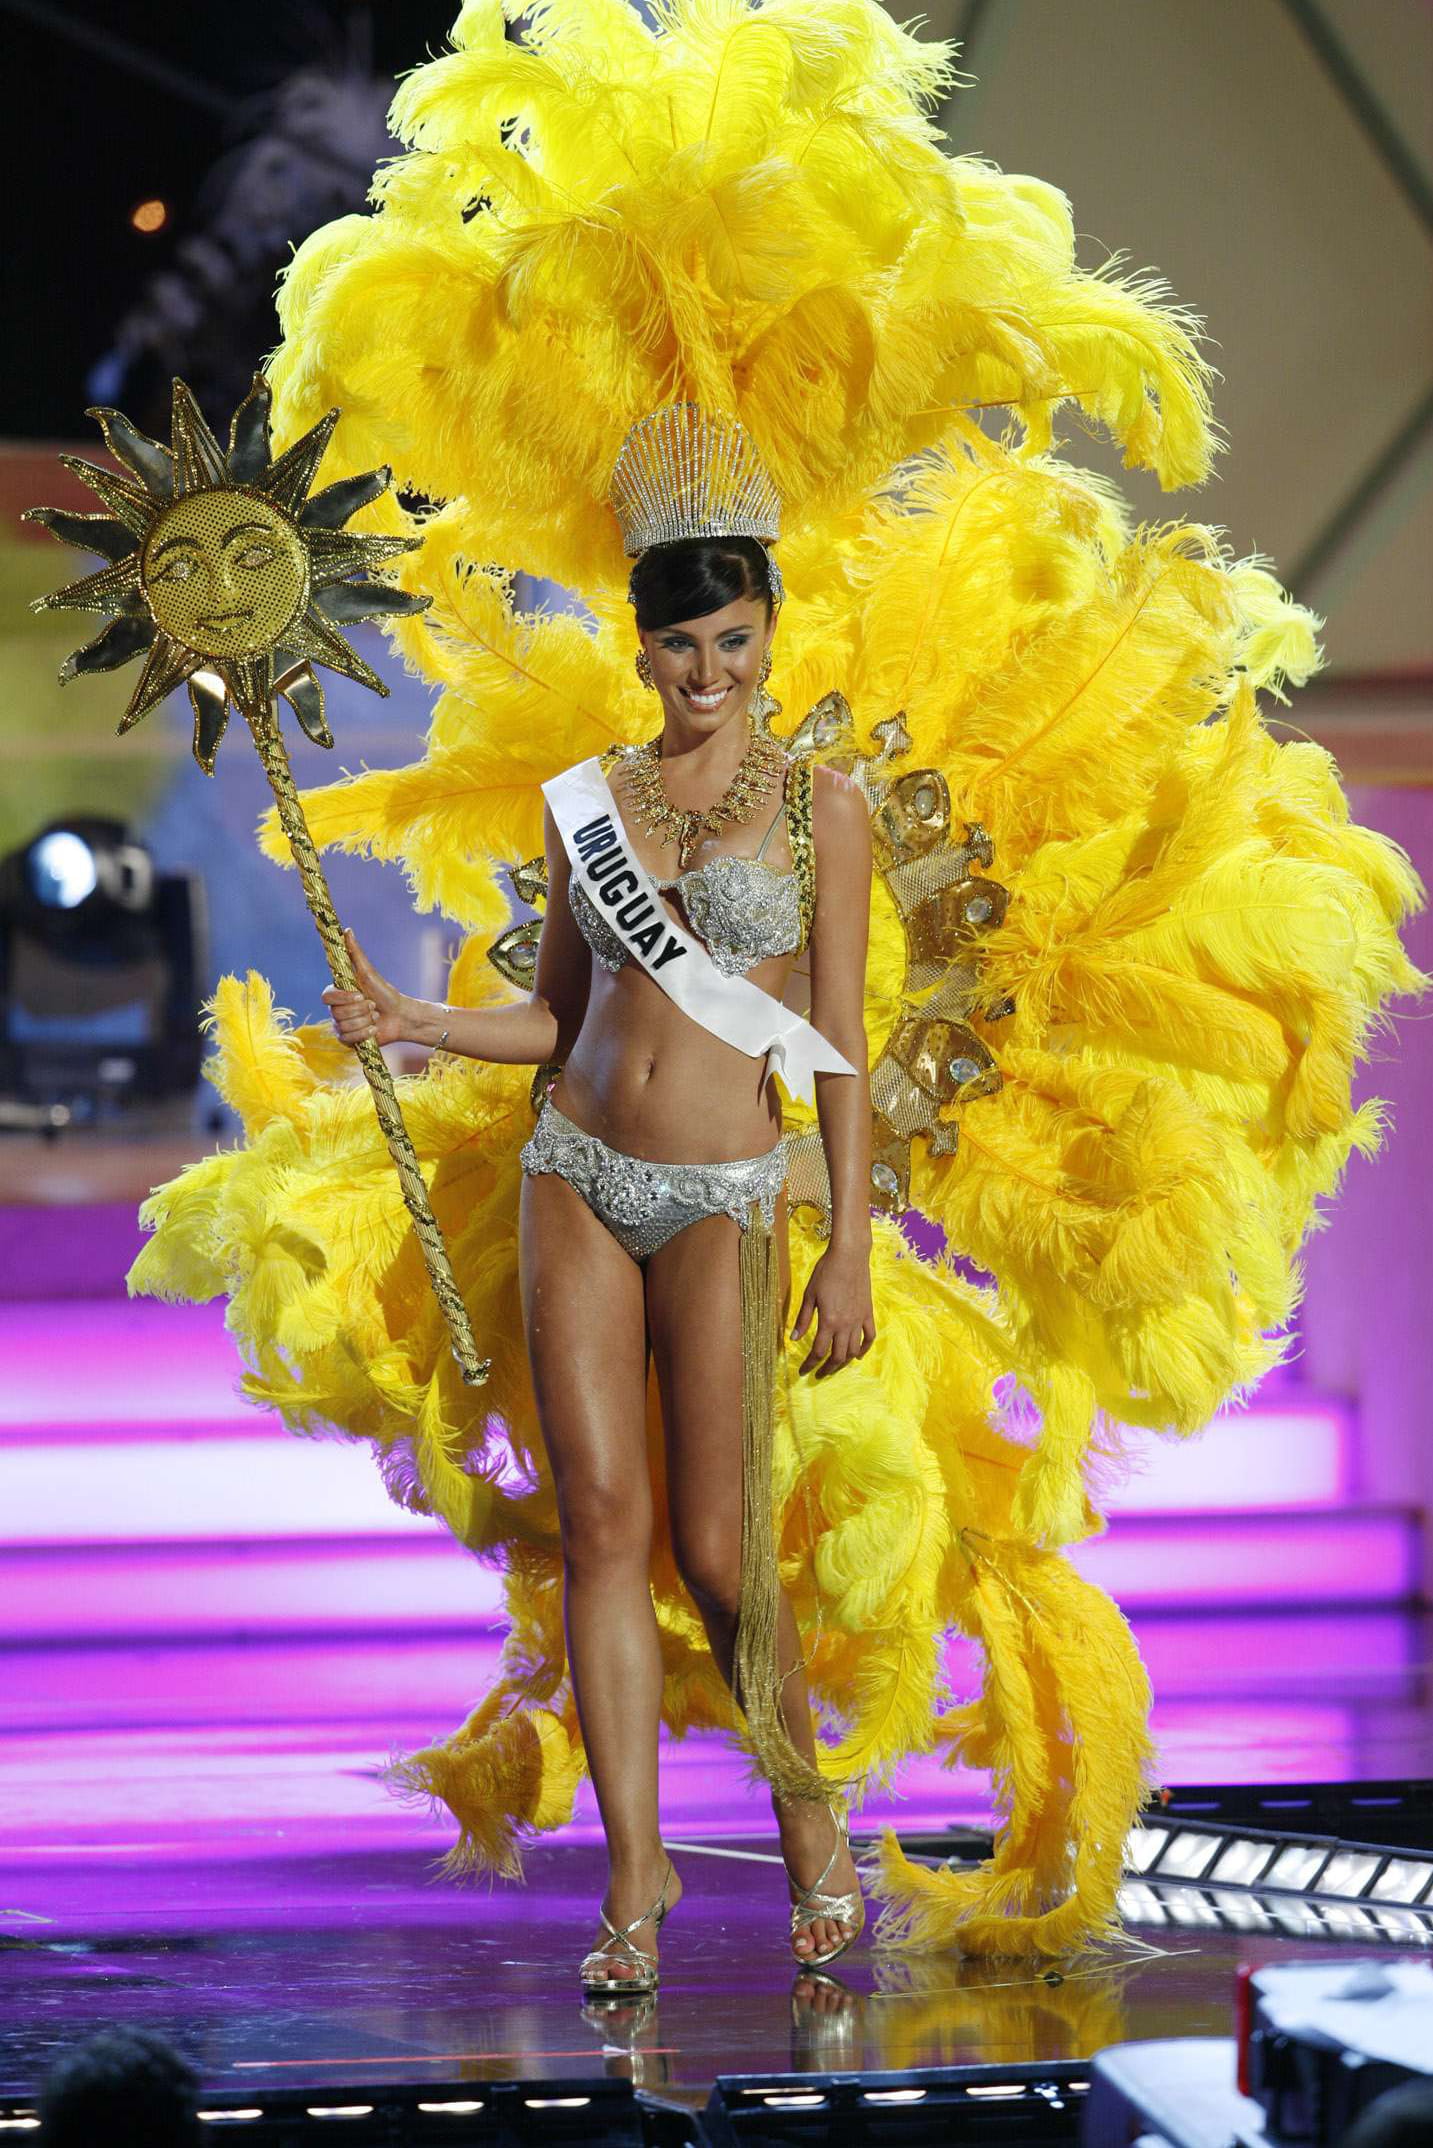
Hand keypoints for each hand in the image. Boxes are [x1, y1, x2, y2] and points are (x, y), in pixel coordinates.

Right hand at [322, 929, 409, 1049]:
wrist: (400, 1016)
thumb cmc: (385, 993)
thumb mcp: (369, 973)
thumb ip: (355, 953)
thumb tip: (347, 930)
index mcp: (338, 993)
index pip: (326, 997)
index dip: (344, 998)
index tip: (361, 995)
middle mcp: (336, 1010)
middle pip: (337, 1013)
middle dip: (361, 1010)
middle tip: (373, 1006)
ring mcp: (341, 1025)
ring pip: (344, 1026)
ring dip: (365, 1021)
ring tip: (375, 1017)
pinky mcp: (348, 1040)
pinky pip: (349, 1038)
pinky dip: (365, 1033)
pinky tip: (374, 1030)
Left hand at [790, 1244, 875, 1376]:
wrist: (849, 1256)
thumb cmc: (826, 1272)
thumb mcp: (809, 1295)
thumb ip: (803, 1319)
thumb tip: (793, 1339)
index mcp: (828, 1321)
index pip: (818, 1351)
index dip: (809, 1364)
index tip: (803, 1371)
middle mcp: (845, 1325)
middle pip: (837, 1356)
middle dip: (827, 1369)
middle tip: (819, 1374)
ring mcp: (859, 1320)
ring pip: (853, 1351)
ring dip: (844, 1362)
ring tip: (835, 1366)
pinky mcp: (868, 1313)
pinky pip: (869, 1337)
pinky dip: (864, 1349)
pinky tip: (857, 1355)